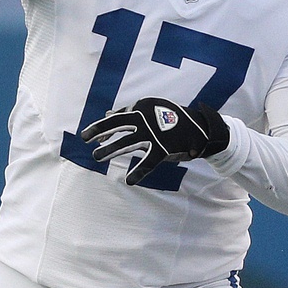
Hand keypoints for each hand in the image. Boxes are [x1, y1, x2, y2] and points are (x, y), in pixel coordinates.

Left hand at [80, 98, 230, 185]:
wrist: (203, 130)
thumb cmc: (174, 119)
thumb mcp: (152, 110)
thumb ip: (130, 112)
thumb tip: (107, 114)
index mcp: (143, 106)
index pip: (118, 116)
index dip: (102, 127)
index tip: (92, 136)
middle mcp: (146, 118)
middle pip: (117, 125)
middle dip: (99, 131)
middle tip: (84, 138)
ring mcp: (154, 134)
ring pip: (126, 144)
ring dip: (109, 150)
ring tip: (96, 157)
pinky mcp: (163, 150)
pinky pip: (146, 164)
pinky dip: (137, 173)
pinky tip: (129, 180)